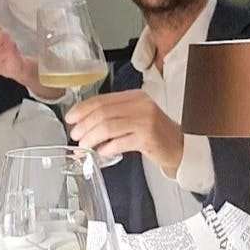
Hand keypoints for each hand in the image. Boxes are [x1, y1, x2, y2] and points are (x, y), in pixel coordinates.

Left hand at [65, 89, 182, 175]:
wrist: (180, 147)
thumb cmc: (153, 133)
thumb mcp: (133, 118)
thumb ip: (111, 117)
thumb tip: (80, 125)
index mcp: (134, 96)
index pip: (101, 99)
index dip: (82, 109)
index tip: (70, 118)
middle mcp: (140, 105)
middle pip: (102, 112)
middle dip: (84, 125)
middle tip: (75, 136)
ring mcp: (145, 120)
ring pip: (108, 126)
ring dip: (91, 137)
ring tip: (84, 146)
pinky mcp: (148, 137)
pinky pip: (120, 142)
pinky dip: (107, 148)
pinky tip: (102, 152)